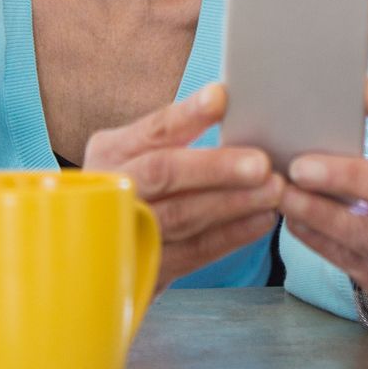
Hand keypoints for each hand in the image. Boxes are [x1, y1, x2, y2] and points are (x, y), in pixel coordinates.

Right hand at [83, 83, 282, 296]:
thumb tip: (229, 104)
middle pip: (163, 174)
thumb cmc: (135, 187)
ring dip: (233, 203)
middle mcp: (112, 190)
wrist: (95, 252)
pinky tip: (261, 220)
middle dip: (216, 168)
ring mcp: (124, 233)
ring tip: (272, 191)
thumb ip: (175, 135)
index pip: (151, 130)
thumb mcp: (137, 154)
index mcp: (111, 153)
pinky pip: (192, 252)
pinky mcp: (144, 270)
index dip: (186, 115)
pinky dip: (230, 236)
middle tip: (261, 164)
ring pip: (182, 216)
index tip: (220, 98)